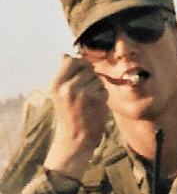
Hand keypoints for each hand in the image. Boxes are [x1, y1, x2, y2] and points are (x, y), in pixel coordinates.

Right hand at [44, 54, 108, 179]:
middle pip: (87, 67)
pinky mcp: (95, 98)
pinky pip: (104, 88)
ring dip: (98, 87)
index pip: (71, 60)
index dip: (81, 63)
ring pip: (97, 78)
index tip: (84, 72)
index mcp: (56, 84)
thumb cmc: (70, 115)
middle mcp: (67, 86)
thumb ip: (65, 75)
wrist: (75, 139)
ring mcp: (82, 92)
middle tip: (88, 89)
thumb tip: (65, 54)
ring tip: (90, 100)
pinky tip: (96, 106)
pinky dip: (103, 95)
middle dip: (91, 75)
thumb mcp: (60, 95)